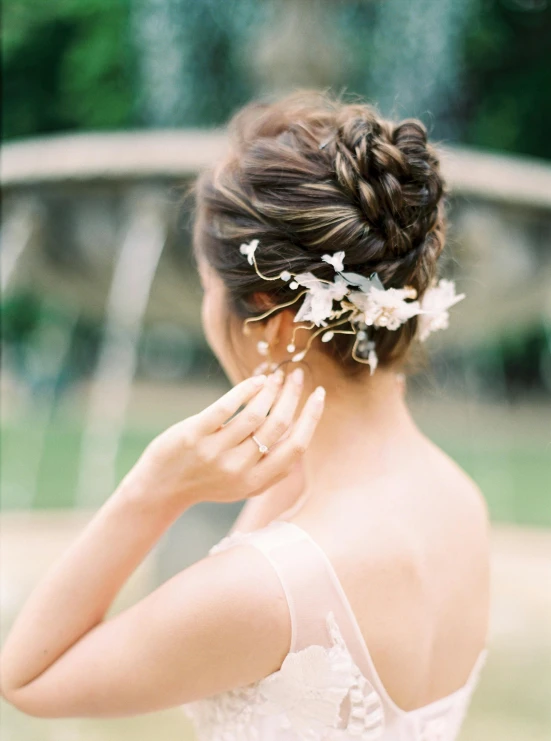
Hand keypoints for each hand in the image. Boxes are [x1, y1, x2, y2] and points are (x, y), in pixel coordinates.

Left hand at [123, 369, 324, 514]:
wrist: (160, 488)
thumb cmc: (206, 481)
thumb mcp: (242, 485)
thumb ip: (269, 469)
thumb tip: (299, 438)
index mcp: (256, 482)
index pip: (296, 447)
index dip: (311, 418)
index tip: (318, 395)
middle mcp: (239, 469)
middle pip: (278, 425)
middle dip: (292, 395)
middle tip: (296, 376)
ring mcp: (215, 452)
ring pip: (255, 414)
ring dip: (270, 390)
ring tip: (274, 376)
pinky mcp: (194, 435)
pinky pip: (226, 406)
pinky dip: (246, 389)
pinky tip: (255, 380)